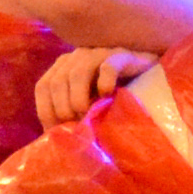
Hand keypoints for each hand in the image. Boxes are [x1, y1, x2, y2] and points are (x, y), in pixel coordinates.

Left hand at [35, 46, 153, 124]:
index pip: (43, 87)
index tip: (56, 130)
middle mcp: (76, 56)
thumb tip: (56, 140)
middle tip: (76, 124)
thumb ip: (72, 114)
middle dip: (62, 108)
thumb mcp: (88, 105)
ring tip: (87, 113)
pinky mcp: (121, 55)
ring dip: (78, 98)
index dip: (46, 110)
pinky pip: (108, 66)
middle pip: (57, 82)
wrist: (149, 76)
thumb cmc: (114, 96)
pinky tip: (108, 94)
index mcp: (63, 67)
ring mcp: (98, 53)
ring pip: (77, 73)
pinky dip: (105, 81)